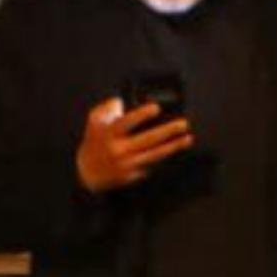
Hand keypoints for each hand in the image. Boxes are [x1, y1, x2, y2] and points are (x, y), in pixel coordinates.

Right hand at [75, 97, 193, 193]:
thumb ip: (107, 107)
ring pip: (155, 154)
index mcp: (109, 134)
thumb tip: (122, 101)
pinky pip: (153, 164)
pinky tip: (177, 150)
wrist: (88, 173)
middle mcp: (119, 149)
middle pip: (147, 140)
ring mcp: (128, 164)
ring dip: (173, 146)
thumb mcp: (95, 121)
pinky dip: (165, 157)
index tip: (156, 108)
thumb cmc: (96, 141)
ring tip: (188, 139)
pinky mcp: (134, 175)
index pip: (126, 123)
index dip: (141, 115)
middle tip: (184, 124)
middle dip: (167, 131)